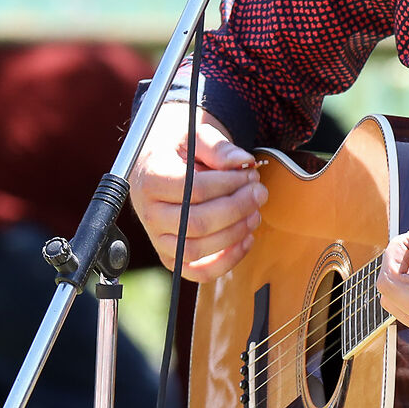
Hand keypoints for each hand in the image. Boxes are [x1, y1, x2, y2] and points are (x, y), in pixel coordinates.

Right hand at [128, 103, 263, 280]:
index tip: (250, 174)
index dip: (228, 184)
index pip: (192, 190)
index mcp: (150, 180)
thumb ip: (217, 147)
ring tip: (254, 213)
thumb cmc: (177, 149)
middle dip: (237, 208)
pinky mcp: (171, 256)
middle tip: (259, 191)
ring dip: (234, 234)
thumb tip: (243, 161)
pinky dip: (226, 261)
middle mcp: (149, 213)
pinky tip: (246, 239)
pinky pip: (197, 271)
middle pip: (196, 222)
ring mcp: (158, 238)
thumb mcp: (193, 136)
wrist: (158, 162)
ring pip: (197, 249)